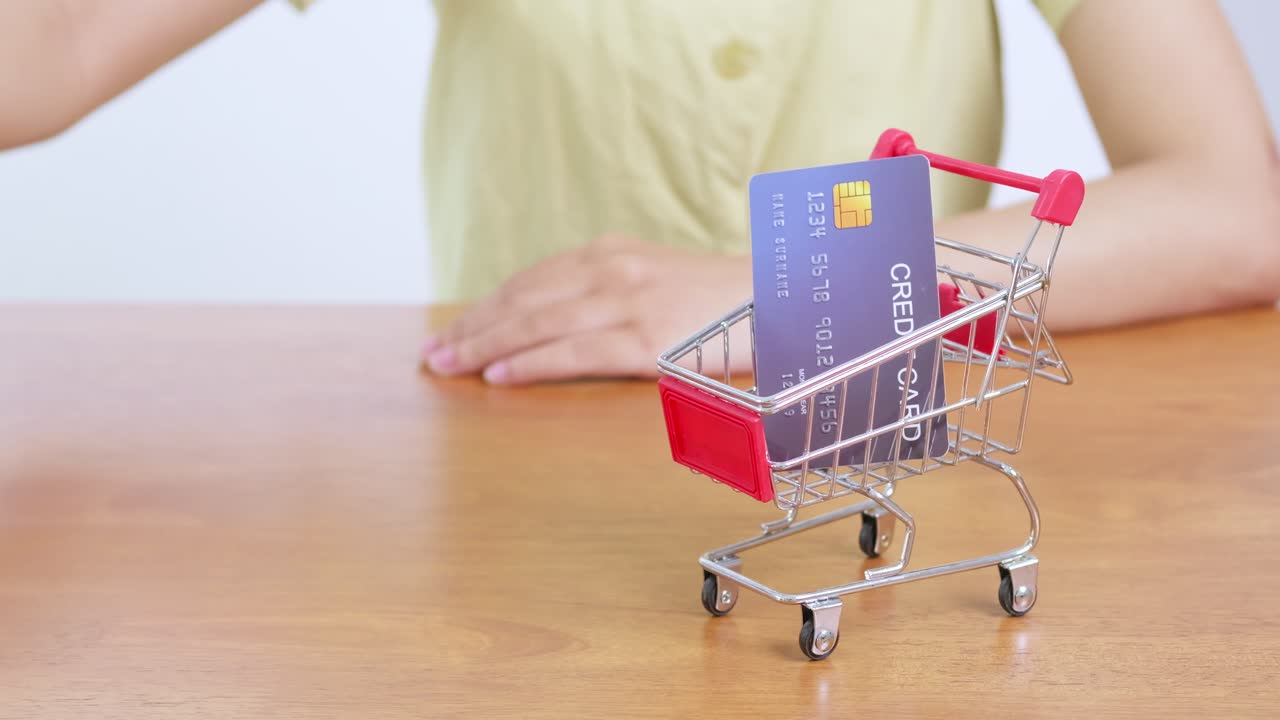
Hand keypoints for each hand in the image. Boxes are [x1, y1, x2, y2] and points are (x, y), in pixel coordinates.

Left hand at [421, 236, 752, 384]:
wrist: (783, 302)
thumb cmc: (718, 301)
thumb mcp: (654, 277)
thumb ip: (606, 290)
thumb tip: (553, 322)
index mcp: (609, 253)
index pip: (528, 283)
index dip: (483, 309)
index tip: (450, 332)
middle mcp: (611, 271)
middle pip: (521, 301)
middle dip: (470, 329)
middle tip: (430, 354)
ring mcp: (629, 305)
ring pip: (536, 326)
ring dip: (483, 348)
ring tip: (446, 367)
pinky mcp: (648, 343)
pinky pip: (574, 355)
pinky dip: (529, 365)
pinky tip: (497, 377)